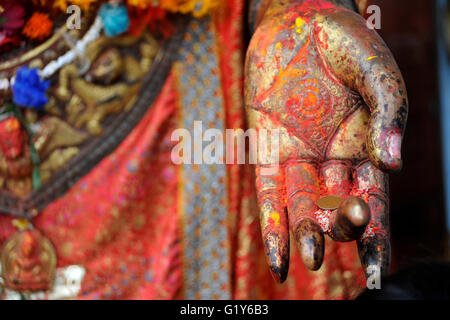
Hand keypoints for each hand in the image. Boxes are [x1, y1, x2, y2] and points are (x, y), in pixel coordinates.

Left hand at [245, 1, 407, 281]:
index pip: (374, 200)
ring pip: (302, 204)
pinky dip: (272, 224)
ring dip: (306, 233)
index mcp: (365, 146)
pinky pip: (269, 191)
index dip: (376, 235)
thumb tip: (391, 164)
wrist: (299, 17)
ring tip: (309, 259)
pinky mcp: (266, 146)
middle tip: (339, 237)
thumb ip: (389, 115)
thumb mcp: (378, 73)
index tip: (377, 269)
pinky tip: (277, 258)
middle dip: (341, 227)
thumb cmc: (346, 41)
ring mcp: (299, 153)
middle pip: (337, 205)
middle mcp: (332, 157)